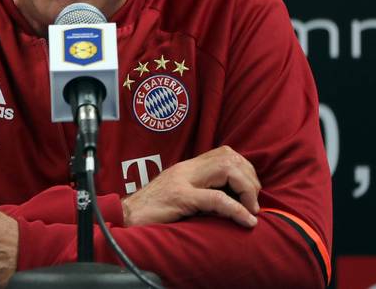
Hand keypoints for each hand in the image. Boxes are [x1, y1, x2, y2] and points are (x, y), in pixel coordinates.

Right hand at [122, 145, 260, 227]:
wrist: (122, 218)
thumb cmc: (150, 212)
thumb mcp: (177, 196)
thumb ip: (197, 191)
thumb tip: (227, 200)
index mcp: (186, 168)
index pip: (224, 153)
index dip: (244, 170)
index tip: (249, 193)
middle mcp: (185, 170)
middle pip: (228, 157)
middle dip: (250, 179)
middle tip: (253, 203)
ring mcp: (182, 182)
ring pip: (226, 171)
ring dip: (246, 190)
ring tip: (250, 210)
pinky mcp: (180, 198)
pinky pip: (216, 199)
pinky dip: (237, 210)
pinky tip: (246, 221)